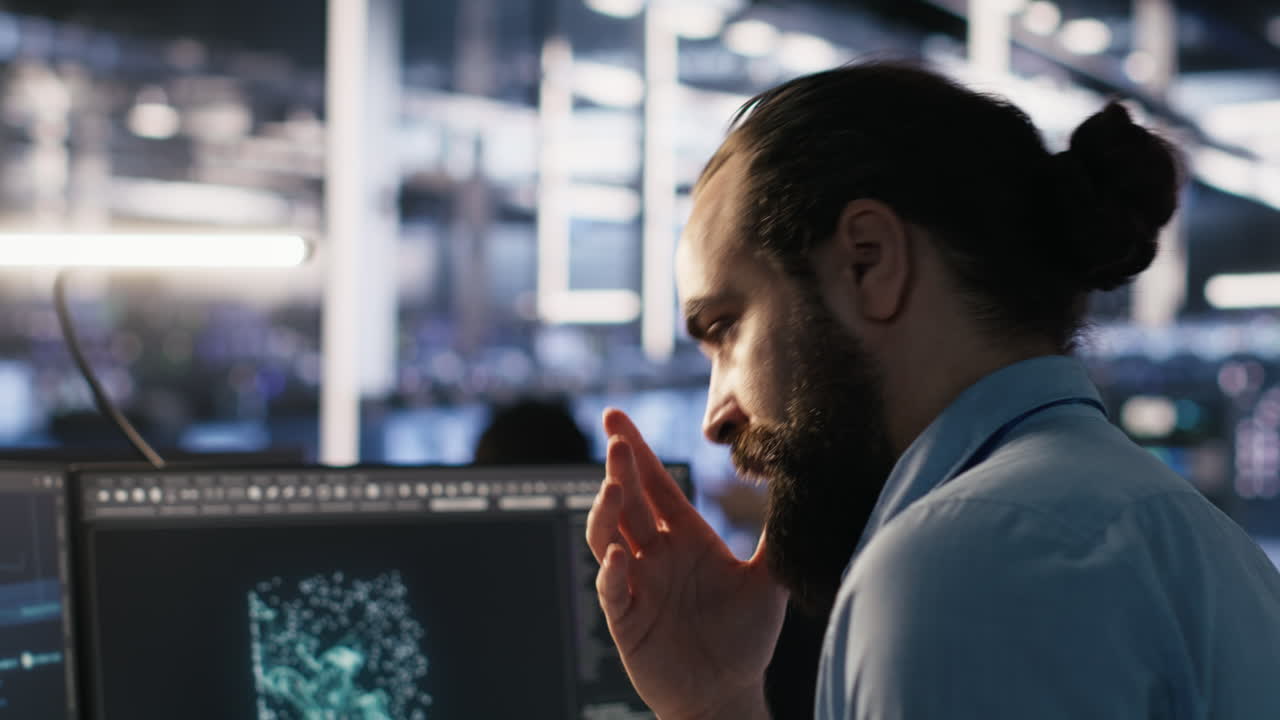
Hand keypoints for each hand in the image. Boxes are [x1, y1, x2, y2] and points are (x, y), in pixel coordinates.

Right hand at [587, 409, 786, 719]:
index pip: (655, 484)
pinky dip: (610, 573)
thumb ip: (778, 537)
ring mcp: (636, 584)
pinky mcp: (626, 619)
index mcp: (685, 537)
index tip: (616, 418)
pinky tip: (619, 558)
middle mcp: (655, 554)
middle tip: (616, 440)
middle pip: (627, 501)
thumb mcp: (770, 581)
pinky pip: (611, 590)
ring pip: (606, 536)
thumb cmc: (746, 638)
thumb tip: (801, 486)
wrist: (728, 693)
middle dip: (619, 469)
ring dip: (605, 511)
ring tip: (614, 488)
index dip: (637, 451)